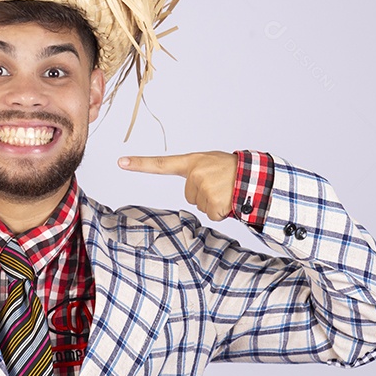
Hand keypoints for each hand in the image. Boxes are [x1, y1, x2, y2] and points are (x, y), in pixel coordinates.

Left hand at [118, 151, 238, 221]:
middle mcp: (195, 174)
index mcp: (192, 162)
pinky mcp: (212, 202)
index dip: (140, 164)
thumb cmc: (232, 170)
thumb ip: (196, 172)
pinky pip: (210, 214)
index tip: (121, 162)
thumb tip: (193, 191)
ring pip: (199, 205)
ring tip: (226, 190)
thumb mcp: (211, 163)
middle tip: (219, 185)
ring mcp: (203, 188)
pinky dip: (220, 211)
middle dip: (203, 194)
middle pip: (188, 195)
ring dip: (213, 202)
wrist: (255, 176)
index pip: (161, 164)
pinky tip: (229, 199)